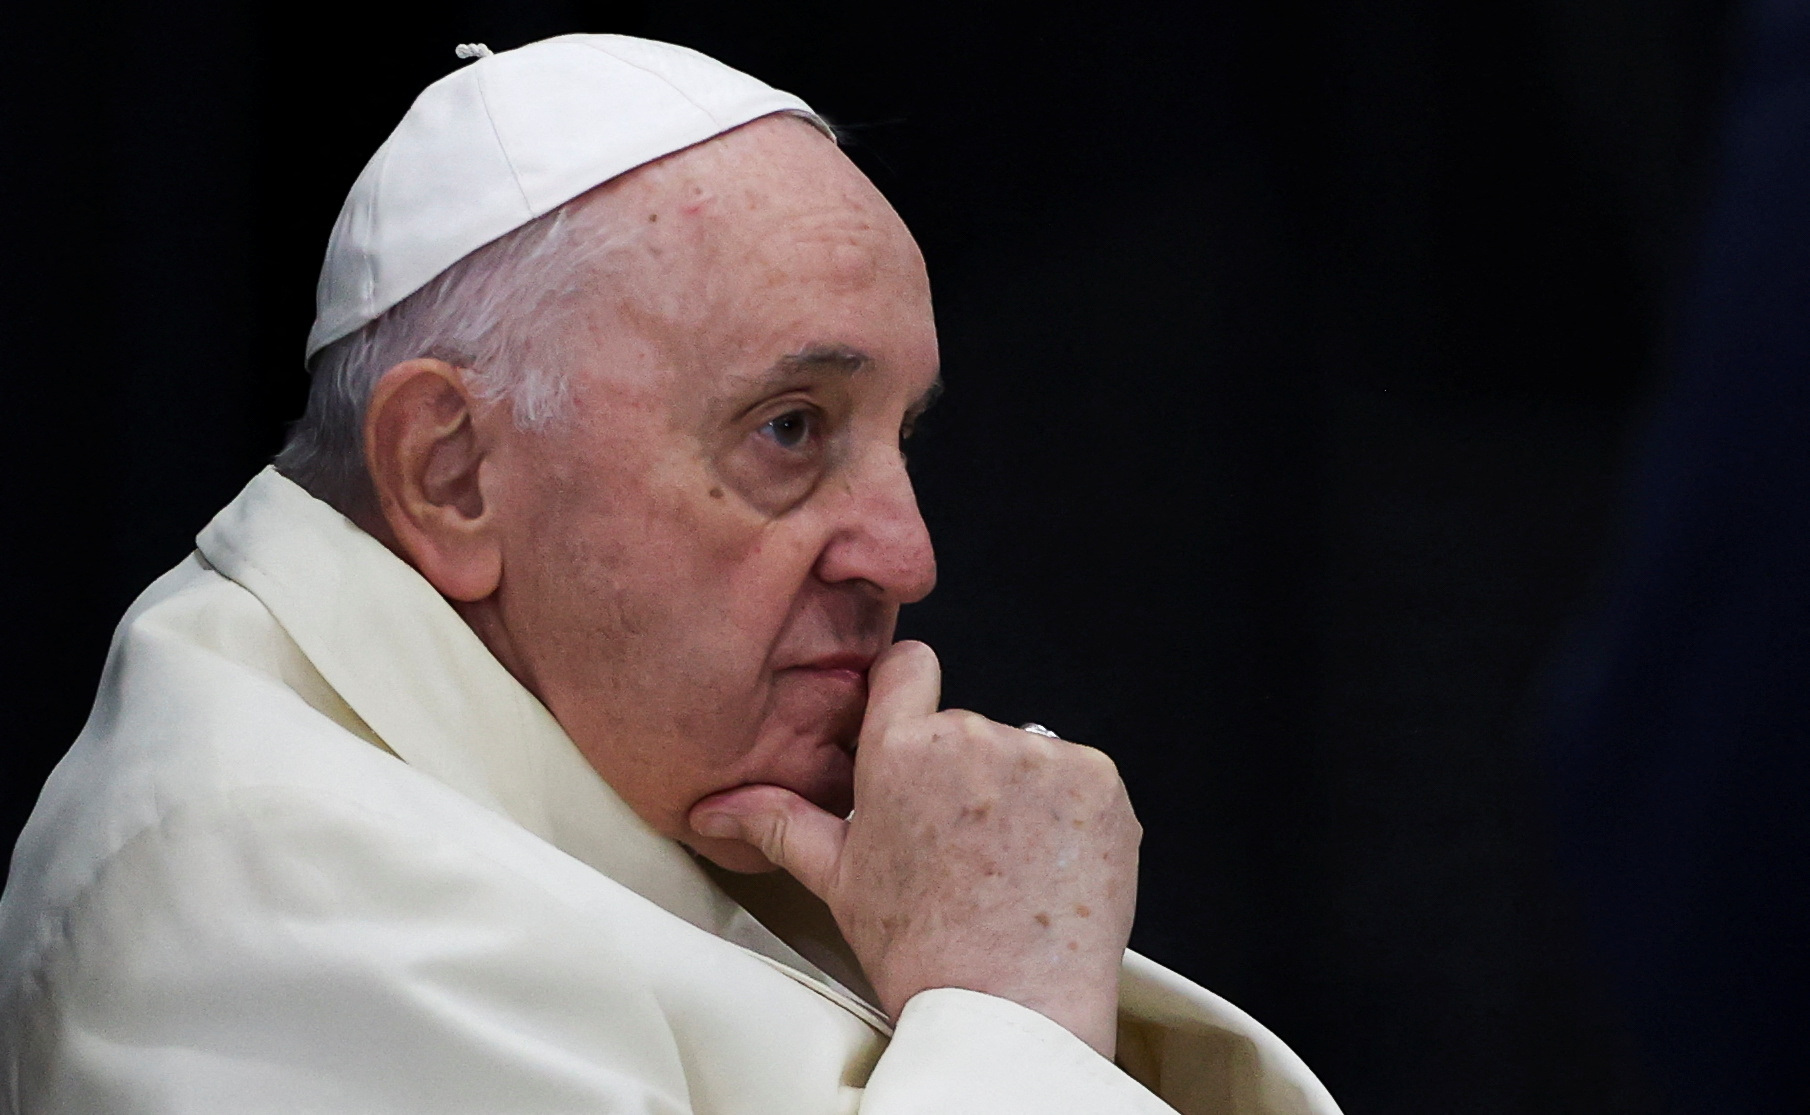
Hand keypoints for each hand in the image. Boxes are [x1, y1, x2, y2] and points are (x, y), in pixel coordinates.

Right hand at [690, 641, 1139, 1056]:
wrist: (1010, 1012)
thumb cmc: (923, 952)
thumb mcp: (840, 883)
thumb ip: (781, 824)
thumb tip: (715, 807)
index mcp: (897, 752)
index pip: (907, 666)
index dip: (910, 696)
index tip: (917, 737)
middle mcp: (969, 736)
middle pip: (967, 726)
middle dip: (965, 773)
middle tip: (961, 847)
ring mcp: (1041, 755)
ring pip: (1026, 753)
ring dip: (1022, 792)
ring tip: (1008, 865)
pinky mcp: (1099, 780)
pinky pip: (1079, 776)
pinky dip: (1072, 812)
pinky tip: (1049, 864)